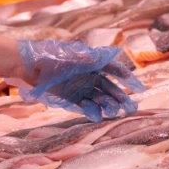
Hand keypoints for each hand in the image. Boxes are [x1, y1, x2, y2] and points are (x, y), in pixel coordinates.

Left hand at [18, 40, 144, 121]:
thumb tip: (114, 53)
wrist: (28, 65)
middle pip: (109, 87)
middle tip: (131, 108)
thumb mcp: (73, 56)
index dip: (127, 79)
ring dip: (108, 105)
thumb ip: (93, 58)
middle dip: (121, 97)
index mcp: (92, 62)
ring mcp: (79, 87)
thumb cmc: (51, 56)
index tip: (140, 89)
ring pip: (99, 98)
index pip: (115, 70)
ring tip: (114, 112)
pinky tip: (97, 115)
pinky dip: (91, 111)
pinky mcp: (69, 97)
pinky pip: (85, 105)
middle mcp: (88, 75)